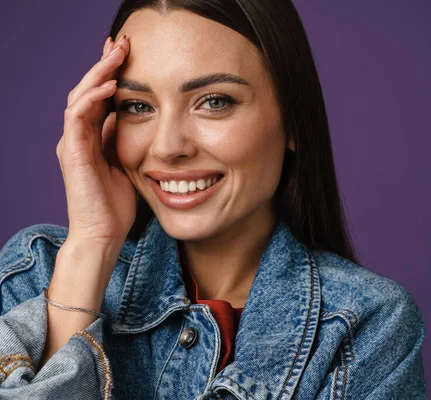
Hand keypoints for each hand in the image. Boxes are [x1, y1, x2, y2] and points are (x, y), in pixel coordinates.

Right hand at [56, 34, 135, 246]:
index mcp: (89, 137)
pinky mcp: (71, 153)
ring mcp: (72, 143)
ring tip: (117, 52)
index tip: (126, 52)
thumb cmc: (115, 204)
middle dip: (104, 64)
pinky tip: (110, 85)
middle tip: (121, 41)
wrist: (104, 234)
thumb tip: (124, 115)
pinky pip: (76, 117)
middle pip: (87, 90)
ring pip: (79, 96)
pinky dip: (92, 98)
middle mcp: (77, 136)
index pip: (97, 97)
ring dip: (99, 73)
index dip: (109, 73)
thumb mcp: (124, 164)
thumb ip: (119, 139)